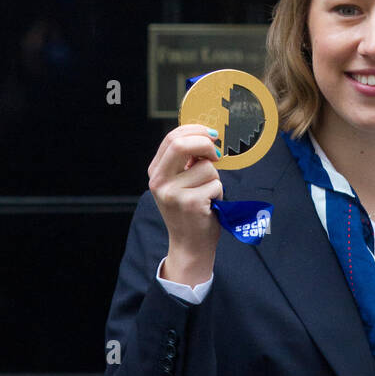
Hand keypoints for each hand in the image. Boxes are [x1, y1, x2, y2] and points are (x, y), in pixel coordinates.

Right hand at [148, 124, 222, 283]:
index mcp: (155, 172)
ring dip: (215, 178)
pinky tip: (210, 205)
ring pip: (206, 167)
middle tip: (216, 155)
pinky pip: (216, 184)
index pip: (172, 138)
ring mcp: (173, 193)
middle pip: (181, 144)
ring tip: (207, 194)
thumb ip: (186, 161)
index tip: (211, 135)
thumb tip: (207, 137)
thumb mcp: (179, 182)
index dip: (195, 130)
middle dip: (205, 144)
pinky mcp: (190, 203)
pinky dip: (219, 192)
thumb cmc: (189, 210)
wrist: (189, 245)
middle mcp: (159, 182)